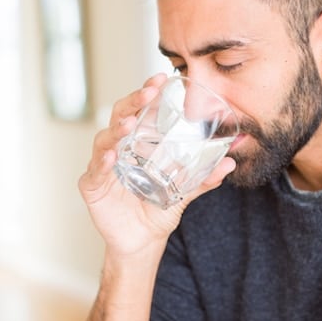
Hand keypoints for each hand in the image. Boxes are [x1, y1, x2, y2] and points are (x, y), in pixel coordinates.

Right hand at [78, 74, 236, 256]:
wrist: (143, 242)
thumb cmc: (158, 211)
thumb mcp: (185, 192)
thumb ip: (204, 178)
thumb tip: (229, 163)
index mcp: (139, 144)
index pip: (141, 112)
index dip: (148, 94)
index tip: (161, 78)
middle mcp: (119, 149)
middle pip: (121, 118)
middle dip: (133, 103)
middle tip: (148, 92)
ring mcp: (104, 166)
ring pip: (105, 140)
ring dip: (116, 129)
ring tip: (128, 123)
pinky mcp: (92, 186)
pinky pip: (96, 171)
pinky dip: (103, 162)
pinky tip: (112, 156)